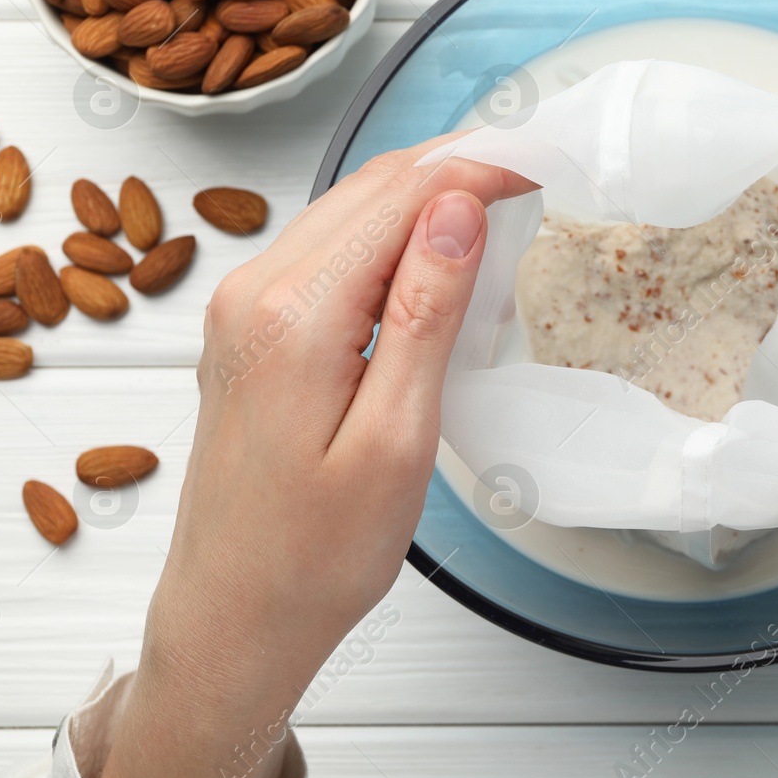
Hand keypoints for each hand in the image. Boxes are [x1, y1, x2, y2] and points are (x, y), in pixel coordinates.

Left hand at [95, 136, 532, 777]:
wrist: (233, 618)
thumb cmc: (313, 556)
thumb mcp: (396, 438)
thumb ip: (425, 313)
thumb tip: (458, 210)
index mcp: (292, 315)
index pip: (402, 197)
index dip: (480, 166)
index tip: (544, 159)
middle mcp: (253, 293)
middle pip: (370, 187)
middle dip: (456, 167)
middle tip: (536, 167)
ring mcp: (243, 308)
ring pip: (348, 211)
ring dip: (424, 196)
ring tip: (500, 199)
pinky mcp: (249, 330)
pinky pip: (327, 250)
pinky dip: (388, 233)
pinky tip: (433, 252)